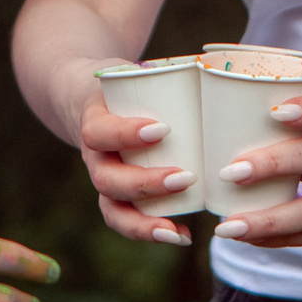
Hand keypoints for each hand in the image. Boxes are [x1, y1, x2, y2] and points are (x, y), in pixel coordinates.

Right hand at [72, 82, 200, 246]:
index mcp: (93, 120)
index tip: (161, 129)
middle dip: (145, 184)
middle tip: (185, 177)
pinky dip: (151, 231)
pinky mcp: (115, 195)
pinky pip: (125, 220)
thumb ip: (166, 70)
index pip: (99, 131)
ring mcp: (102, 179)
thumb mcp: (133, 70)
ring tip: (178, 228)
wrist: (85, 99)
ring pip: (112, 208)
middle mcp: (93, 156)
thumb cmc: (123, 83)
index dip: (126, 134)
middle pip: (107, 179)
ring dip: (145, 221)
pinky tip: (182, 236)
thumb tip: (217, 65)